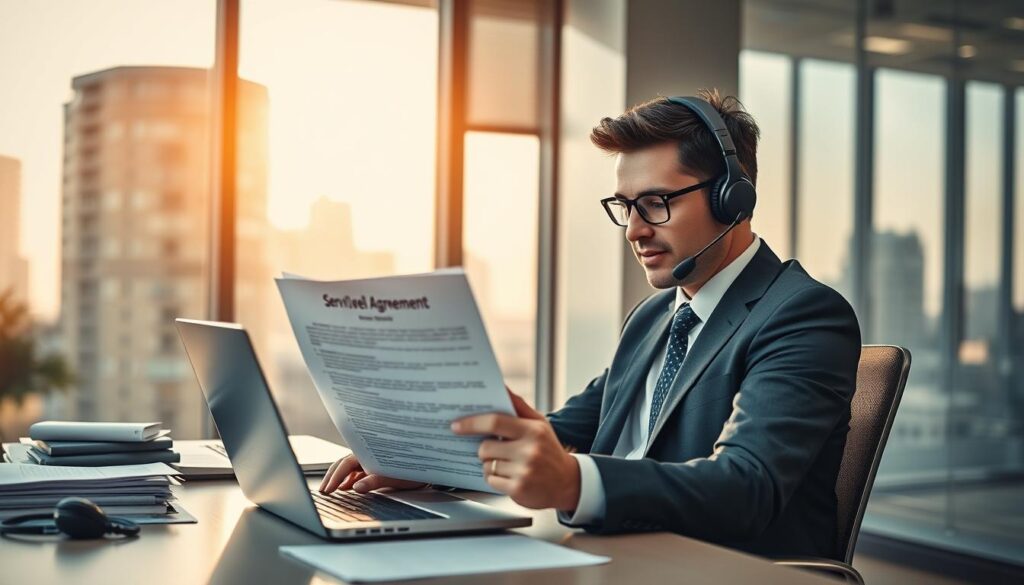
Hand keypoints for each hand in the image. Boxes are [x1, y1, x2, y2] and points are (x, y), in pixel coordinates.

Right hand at [318, 454, 425, 493]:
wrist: (429, 464)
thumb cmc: (414, 468)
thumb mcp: (394, 476)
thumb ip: (374, 481)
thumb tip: (356, 487)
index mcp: (369, 452)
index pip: (345, 464)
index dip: (334, 477)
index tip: (328, 489)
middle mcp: (368, 454)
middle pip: (343, 465)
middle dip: (332, 478)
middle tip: (323, 491)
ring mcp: (371, 460)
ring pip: (349, 468)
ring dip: (339, 478)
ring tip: (331, 489)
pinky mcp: (375, 466)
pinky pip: (357, 472)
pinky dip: (349, 479)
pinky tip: (346, 487)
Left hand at [452, 389, 580, 511]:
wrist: (567, 482)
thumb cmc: (548, 449)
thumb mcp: (539, 424)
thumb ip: (518, 406)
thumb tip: (501, 387)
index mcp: (533, 430)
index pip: (494, 422)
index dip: (471, 423)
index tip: (456, 425)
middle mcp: (529, 450)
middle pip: (485, 447)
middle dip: (484, 448)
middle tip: (495, 449)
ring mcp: (524, 471)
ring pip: (487, 465)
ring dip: (490, 464)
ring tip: (508, 464)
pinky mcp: (518, 489)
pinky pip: (491, 481)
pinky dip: (495, 478)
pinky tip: (510, 476)